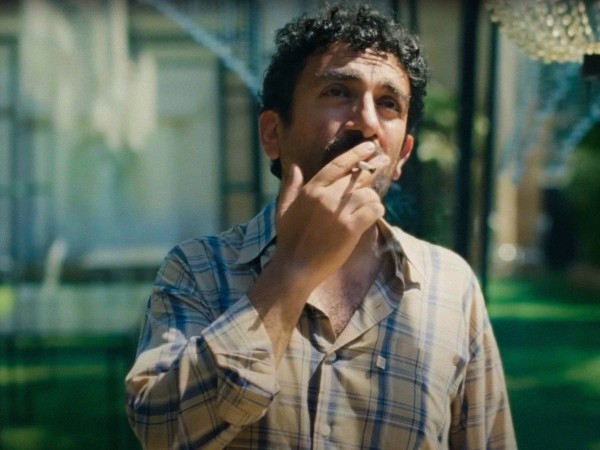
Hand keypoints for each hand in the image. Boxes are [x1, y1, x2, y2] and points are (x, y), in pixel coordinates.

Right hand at [273, 141, 389, 290]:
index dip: (356, 153)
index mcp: (311, 190)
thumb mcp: (283, 209)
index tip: (369, 146)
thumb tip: (294, 167)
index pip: (338, 164)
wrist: (295, 268)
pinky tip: (374, 214)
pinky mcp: (350, 229)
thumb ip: (290, 186)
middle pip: (357, 176)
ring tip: (371, 203)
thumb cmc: (289, 239)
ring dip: (373, 197)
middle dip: (374, 167)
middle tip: (385, 161)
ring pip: (368, 193)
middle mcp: (326, 197)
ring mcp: (339, 212)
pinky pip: (373, 210)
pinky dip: (377, 210)